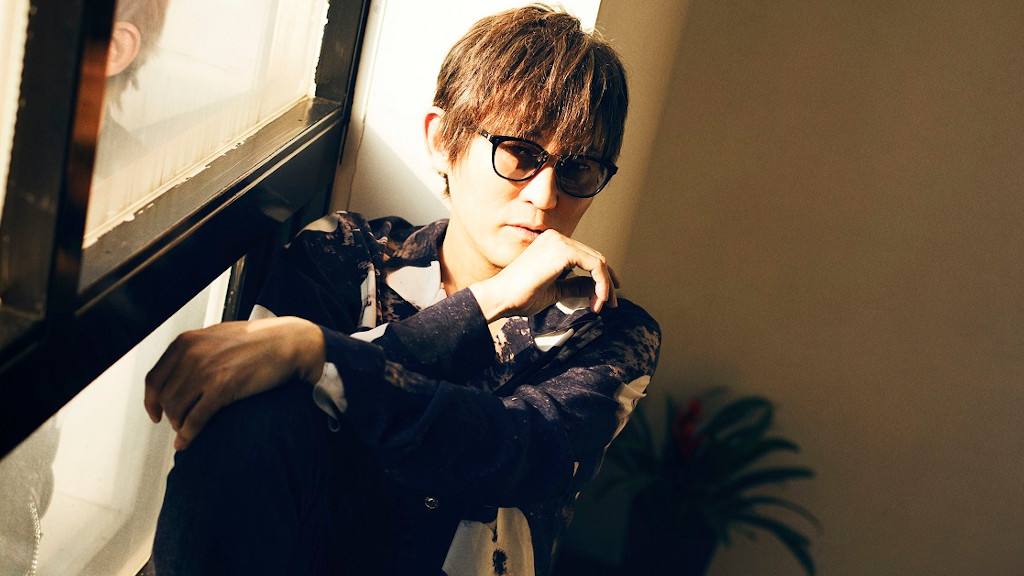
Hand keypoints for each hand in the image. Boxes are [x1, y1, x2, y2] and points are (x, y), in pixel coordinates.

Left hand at [144, 316, 324, 449]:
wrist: (288, 341)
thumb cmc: (260, 339)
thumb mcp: (218, 336)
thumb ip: (196, 350)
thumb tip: (182, 372)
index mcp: (187, 342)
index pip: (155, 378)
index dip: (151, 400)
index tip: (155, 412)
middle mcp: (192, 355)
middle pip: (164, 397)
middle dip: (169, 415)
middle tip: (177, 424)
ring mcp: (206, 371)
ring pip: (176, 410)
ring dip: (179, 426)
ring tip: (186, 432)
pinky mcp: (222, 388)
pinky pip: (195, 419)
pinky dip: (188, 434)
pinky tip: (187, 441)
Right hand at [469, 230, 618, 321]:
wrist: (500, 297)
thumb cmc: (519, 296)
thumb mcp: (555, 290)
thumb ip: (574, 286)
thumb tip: (595, 288)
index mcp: (552, 244)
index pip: (586, 257)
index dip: (600, 277)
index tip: (605, 298)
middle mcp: (557, 238)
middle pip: (595, 257)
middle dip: (606, 282)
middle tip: (611, 304)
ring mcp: (560, 242)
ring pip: (598, 261)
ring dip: (605, 285)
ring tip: (602, 305)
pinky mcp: (563, 251)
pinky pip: (595, 265)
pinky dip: (601, 283)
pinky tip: (598, 299)